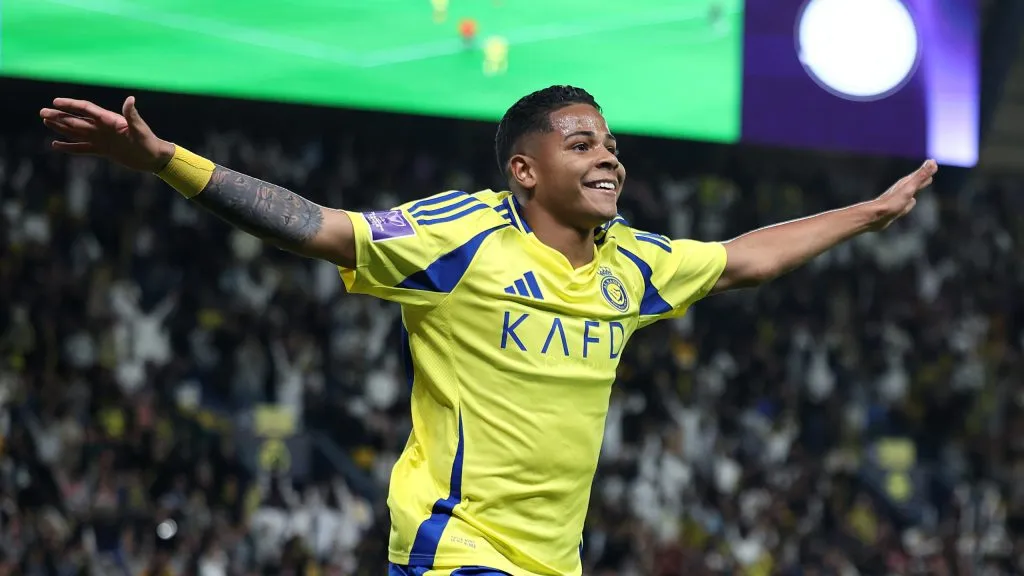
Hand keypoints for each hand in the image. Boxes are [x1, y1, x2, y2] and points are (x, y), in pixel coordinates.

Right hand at [40, 96, 174, 172]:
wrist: (153, 158)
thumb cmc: (148, 142)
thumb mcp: (140, 129)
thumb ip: (132, 115)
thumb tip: (130, 99)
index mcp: (109, 120)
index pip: (86, 109)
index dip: (71, 105)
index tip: (56, 102)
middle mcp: (102, 127)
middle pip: (77, 120)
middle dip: (59, 116)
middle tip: (42, 112)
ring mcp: (101, 139)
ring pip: (77, 132)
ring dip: (61, 127)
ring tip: (45, 122)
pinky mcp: (103, 150)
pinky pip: (82, 148)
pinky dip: (69, 147)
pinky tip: (56, 144)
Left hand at [867, 159, 937, 230]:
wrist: (874, 217)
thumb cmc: (892, 202)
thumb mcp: (910, 188)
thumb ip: (921, 176)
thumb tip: (932, 161)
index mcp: (905, 184)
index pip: (919, 174)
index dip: (927, 169)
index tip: (933, 163)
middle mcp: (901, 190)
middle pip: (915, 182)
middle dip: (922, 177)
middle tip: (930, 172)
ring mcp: (897, 199)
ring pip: (911, 192)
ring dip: (917, 188)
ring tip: (920, 186)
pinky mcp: (895, 209)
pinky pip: (906, 203)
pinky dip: (910, 202)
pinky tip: (910, 202)